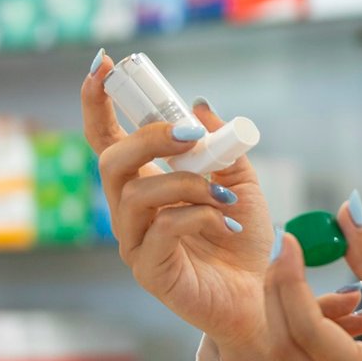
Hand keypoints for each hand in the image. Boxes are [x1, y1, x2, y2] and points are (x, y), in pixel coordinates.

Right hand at [80, 53, 361, 360]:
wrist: (263, 295)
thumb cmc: (244, 242)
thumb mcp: (241, 184)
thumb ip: (221, 148)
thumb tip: (201, 107)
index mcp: (146, 184)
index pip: (107, 139)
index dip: (97, 103)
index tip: (101, 65)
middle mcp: (130, 212)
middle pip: (112, 161)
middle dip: (153, 139)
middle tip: (194, 138)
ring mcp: (135, 242)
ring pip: (138, 194)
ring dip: (189, 184)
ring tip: (225, 197)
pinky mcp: (150, 271)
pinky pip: (163, 229)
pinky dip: (199, 217)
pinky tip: (225, 224)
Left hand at [267, 197, 361, 360]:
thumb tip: (346, 210)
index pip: (308, 331)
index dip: (291, 281)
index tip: (290, 239)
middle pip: (288, 346)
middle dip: (280, 292)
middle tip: (286, 248)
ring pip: (294, 358)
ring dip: (296, 312)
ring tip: (332, 283)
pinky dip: (313, 333)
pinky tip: (343, 309)